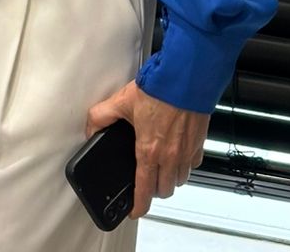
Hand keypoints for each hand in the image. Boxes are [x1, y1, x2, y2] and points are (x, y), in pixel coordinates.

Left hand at [86, 82, 208, 218]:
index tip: (135, 210)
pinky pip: (192, 165)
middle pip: (164, 189)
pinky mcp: (199, 144)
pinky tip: (176, 153)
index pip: (144, 189)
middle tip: (145, 182)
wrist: (185, 79)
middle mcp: (170, 156)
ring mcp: (186, 152)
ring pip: (179, 179)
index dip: (139, 205)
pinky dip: (184, 165)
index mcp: (149, 150)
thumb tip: (90, 128)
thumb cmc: (158, 89)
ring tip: (160, 167)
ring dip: (169, 178)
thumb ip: (101, 116)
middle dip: (154, 190)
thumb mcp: (120, 101)